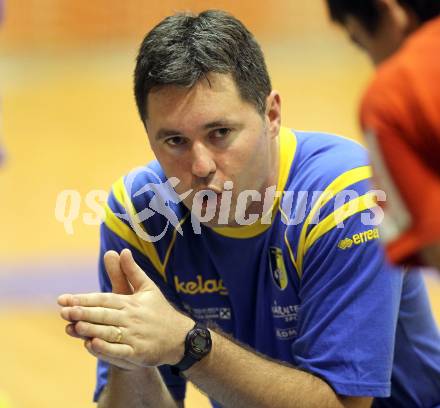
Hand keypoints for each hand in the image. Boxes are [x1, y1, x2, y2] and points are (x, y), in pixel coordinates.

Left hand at [58, 249, 193, 367]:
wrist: (180, 337)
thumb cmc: (159, 311)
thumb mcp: (147, 288)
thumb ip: (131, 271)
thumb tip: (122, 250)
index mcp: (132, 302)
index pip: (105, 299)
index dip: (84, 299)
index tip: (64, 299)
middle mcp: (132, 318)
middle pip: (104, 315)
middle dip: (83, 313)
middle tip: (63, 311)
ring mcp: (135, 336)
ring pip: (109, 332)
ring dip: (91, 329)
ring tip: (72, 326)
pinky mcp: (139, 353)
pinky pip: (120, 351)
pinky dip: (106, 349)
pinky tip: (92, 344)